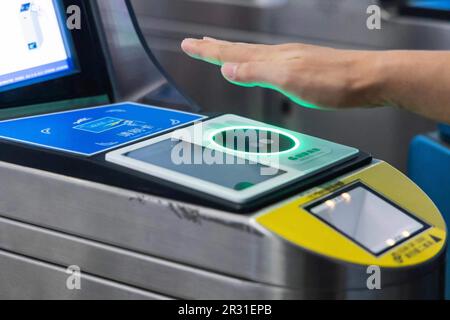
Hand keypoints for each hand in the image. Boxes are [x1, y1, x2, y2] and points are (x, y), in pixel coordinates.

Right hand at [181, 37, 382, 109]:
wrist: (368, 79)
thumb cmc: (334, 81)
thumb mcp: (290, 80)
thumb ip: (258, 73)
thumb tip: (227, 69)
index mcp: (272, 59)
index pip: (232, 54)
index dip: (208, 51)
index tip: (189, 44)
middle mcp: (279, 56)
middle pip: (239, 51)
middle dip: (214, 48)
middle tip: (196, 43)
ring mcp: (290, 60)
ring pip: (252, 55)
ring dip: (232, 54)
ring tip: (219, 51)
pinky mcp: (301, 68)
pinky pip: (267, 63)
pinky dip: (253, 63)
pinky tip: (257, 67)